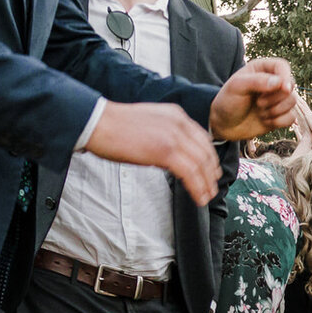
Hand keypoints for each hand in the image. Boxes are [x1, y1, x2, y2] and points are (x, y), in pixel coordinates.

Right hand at [88, 100, 220, 204]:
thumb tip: (170, 152)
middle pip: (205, 152)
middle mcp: (179, 123)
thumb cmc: (115, 126)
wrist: (99, 123)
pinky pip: (190, 173)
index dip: (209, 157)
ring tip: (206, 197)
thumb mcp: (148, 122)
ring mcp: (173, 137)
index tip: (211, 170)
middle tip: (212, 187)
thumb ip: (164, 133)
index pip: (202, 138)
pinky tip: (198, 197)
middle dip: (210, 172)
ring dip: (206, 184)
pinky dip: (197, 188)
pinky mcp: (166, 152)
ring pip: (200, 164)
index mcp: (175, 115)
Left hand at [208, 57, 296, 143]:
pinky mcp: (279, 115)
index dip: (285, 77)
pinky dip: (278, 121)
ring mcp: (276, 99)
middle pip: (290, 85)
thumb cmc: (227, 102)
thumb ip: (257, 81)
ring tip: (260, 112)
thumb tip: (280, 83)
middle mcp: (272, 82)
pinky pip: (291, 117)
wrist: (223, 125)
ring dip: (276, 110)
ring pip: (292, 101)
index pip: (282, 66)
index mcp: (261, 69)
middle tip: (258, 103)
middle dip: (275, 98)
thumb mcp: (236, 87)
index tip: (283, 88)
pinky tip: (265, 121)